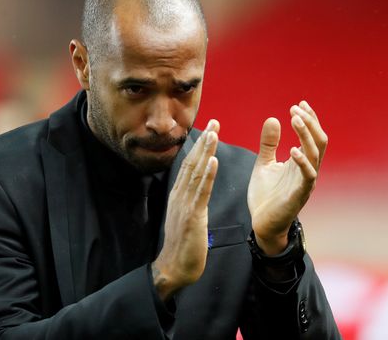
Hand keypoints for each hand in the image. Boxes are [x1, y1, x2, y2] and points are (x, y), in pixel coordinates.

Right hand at [153, 119, 219, 300]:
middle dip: (204, 141)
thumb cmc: (183, 244)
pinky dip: (207, 175)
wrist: (174, 267)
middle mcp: (180, 195)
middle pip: (192, 163)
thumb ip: (191, 199)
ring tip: (214, 132)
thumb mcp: (186, 216)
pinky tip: (213, 160)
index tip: (209, 129)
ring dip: (206, 151)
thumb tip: (197, 187)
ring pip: (197, 173)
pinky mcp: (192, 216)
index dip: (199, 146)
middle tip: (214, 121)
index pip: (190, 165)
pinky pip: (201, 192)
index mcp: (179, 194)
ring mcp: (185, 204)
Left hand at [247, 101, 327, 254]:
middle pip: (318, 142)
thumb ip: (269, 144)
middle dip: (309, 123)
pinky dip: (302, 162)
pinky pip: (307, 176)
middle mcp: (307, 171)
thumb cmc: (265, 197)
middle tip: (296, 109)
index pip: (312, 137)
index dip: (309, 120)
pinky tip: (292, 150)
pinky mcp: (298, 195)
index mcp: (301, 163)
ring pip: (314, 155)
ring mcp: (305, 183)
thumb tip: (273, 119)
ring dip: (305, 135)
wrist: (262, 225)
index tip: (299, 104)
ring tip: (294, 119)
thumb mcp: (264, 164)